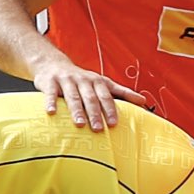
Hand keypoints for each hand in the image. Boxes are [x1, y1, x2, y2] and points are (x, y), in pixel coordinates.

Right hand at [29, 51, 147, 129]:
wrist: (53, 64)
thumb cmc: (82, 79)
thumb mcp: (103, 83)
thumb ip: (122, 92)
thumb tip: (143, 100)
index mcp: (97, 81)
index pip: (106, 96)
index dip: (110, 110)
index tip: (114, 124)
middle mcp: (83, 80)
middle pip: (90, 98)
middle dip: (95, 113)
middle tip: (98, 129)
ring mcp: (66, 80)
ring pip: (72, 96)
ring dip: (76, 111)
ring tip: (79, 124)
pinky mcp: (50, 82)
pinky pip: (50, 93)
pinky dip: (50, 102)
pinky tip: (51, 113)